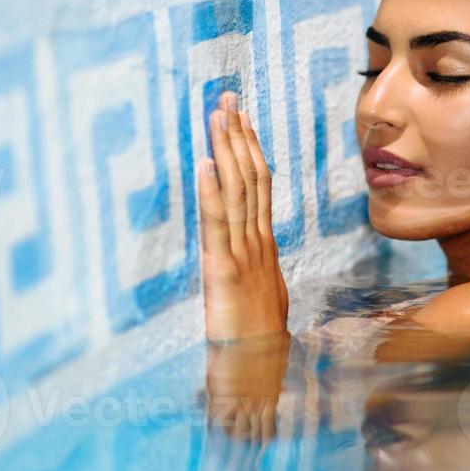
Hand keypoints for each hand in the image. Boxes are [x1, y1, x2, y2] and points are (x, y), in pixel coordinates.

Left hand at [199, 91, 288, 341]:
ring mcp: (244, 255)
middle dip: (239, 135)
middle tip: (228, 97)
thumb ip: (255, 271)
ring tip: (217, 115)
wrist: (259, 373)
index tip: (244, 118)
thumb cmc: (257, 343)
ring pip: (237, 192)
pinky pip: (218, 225)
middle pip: (251, 178)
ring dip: (226, 150)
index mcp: (265, 247)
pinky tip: (204, 165)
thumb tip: (251, 256)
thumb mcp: (259, 299)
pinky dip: (211, 192)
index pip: (261, 187)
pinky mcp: (223, 272)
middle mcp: (258, 243)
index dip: (252, 149)